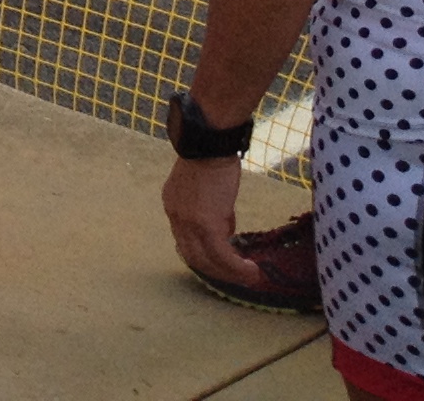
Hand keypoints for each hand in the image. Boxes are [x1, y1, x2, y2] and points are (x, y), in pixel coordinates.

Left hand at [161, 155, 264, 293]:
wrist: (210, 145)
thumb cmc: (213, 161)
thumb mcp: (206, 190)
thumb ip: (212, 212)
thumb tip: (226, 234)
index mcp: (173, 207)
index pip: (185, 241)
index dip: (204, 257)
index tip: (223, 264)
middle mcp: (176, 217)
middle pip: (193, 257)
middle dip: (217, 272)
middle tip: (239, 277)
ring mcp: (188, 223)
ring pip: (207, 262)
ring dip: (229, 274)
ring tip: (250, 277)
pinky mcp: (206, 225)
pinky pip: (222, 256)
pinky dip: (236, 267)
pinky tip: (251, 270)